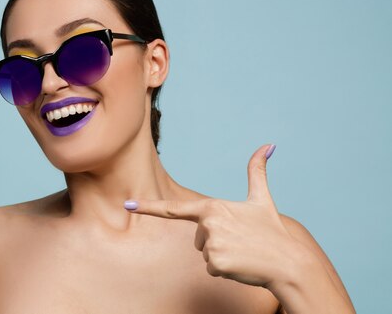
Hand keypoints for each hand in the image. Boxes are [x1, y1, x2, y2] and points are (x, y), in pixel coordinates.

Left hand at [125, 144, 304, 288]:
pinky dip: (226, 271)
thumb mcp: (262, 199)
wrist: (288, 262)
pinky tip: (241, 264)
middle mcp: (207, 223)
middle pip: (197, 238)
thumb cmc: (272, 230)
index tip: (127, 204)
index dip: (148, 206)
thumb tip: (268, 145)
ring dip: (221, 257)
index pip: (174, 208)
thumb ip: (257, 171)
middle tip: (240, 241)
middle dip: (216, 243)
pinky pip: (212, 270)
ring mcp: (210, 244)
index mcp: (212, 207)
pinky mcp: (215, 263)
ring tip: (242, 252)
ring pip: (205, 255)